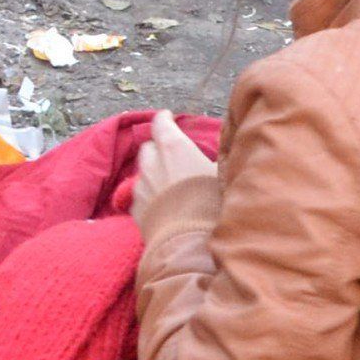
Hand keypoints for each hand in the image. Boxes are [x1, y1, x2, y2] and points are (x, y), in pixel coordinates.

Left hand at [132, 112, 219, 245]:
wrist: (189, 242)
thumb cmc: (212, 204)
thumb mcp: (223, 176)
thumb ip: (218, 161)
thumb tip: (223, 153)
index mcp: (174, 149)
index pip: (161, 124)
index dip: (164, 119)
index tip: (168, 117)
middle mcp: (152, 163)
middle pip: (149, 147)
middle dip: (158, 147)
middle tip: (171, 154)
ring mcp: (141, 187)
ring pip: (142, 172)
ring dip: (153, 172)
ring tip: (169, 182)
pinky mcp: (135, 209)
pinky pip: (139, 196)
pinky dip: (148, 195)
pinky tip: (161, 204)